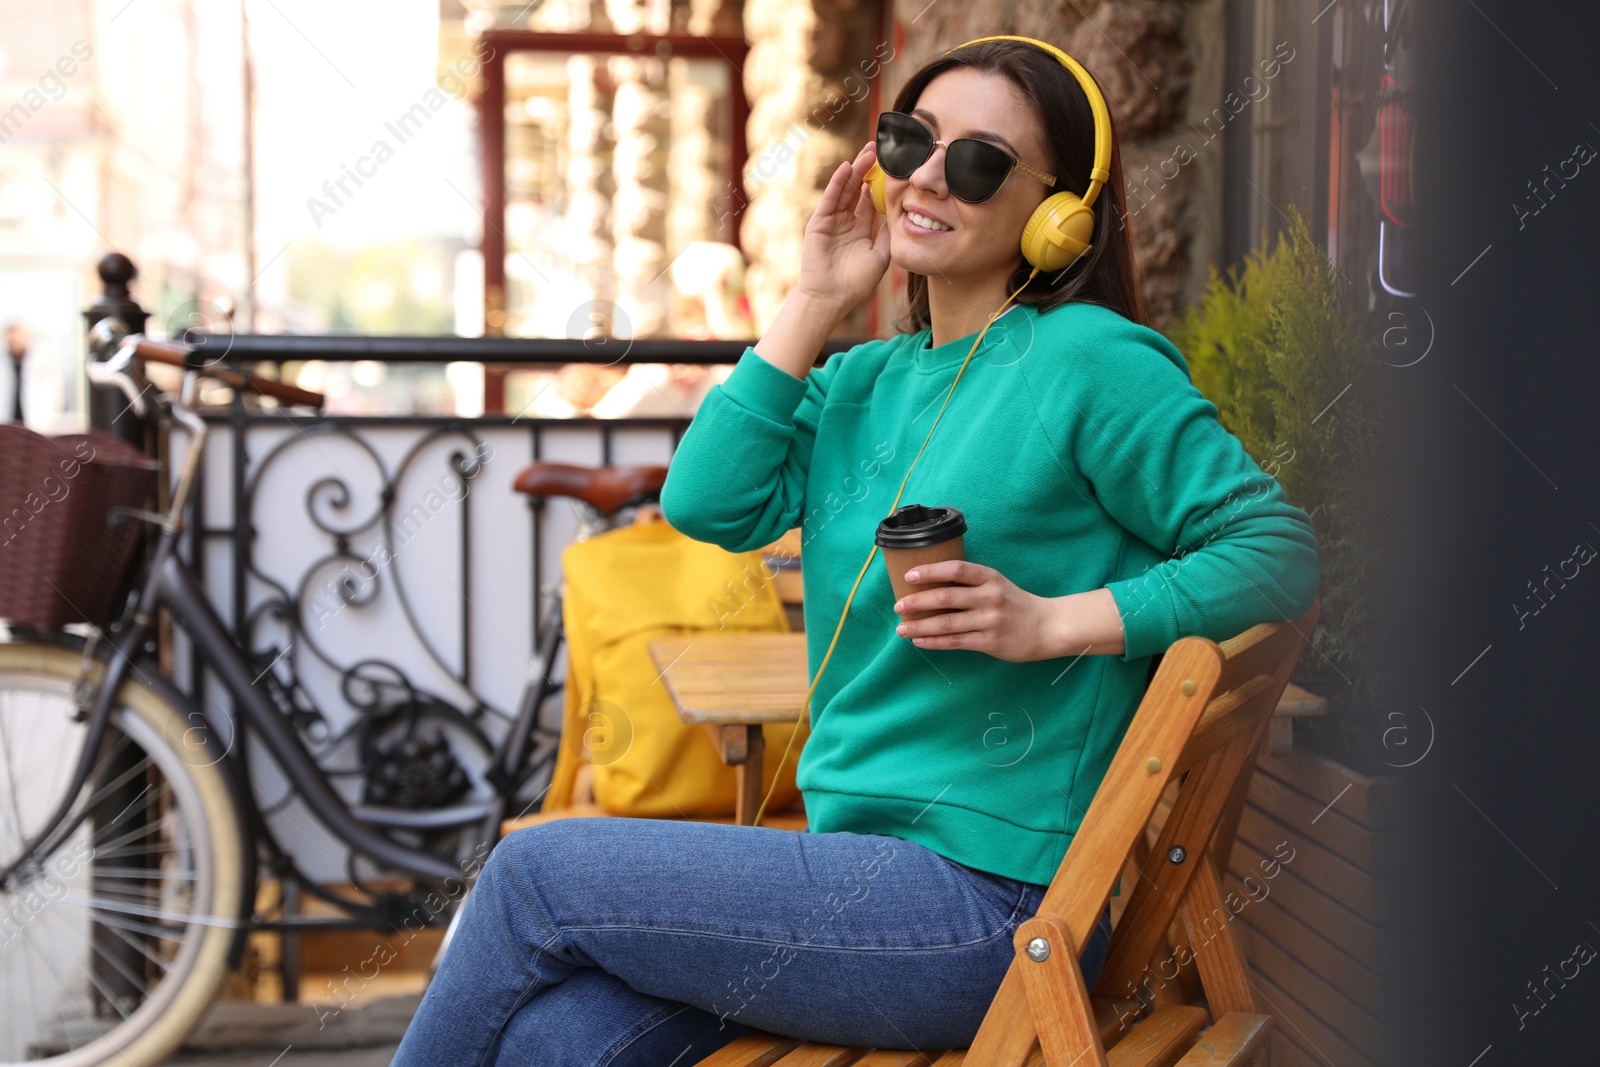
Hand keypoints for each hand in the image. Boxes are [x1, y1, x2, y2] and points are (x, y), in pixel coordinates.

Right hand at [793, 141, 891, 318]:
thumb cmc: (856, 282)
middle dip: (869, 170)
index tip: (892, 166)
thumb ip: (889, 234)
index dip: (881, 183)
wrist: (831, 297)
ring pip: (845, 190)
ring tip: (868, 152)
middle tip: (880, 149)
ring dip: (856, 170)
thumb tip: (900, 212)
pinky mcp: (819, 222)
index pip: (872, 199)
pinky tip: (847, 168)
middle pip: (858, 189)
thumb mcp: (881, 256)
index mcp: (862, 228)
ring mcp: (832, 220)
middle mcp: (847, 221)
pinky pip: (831, 198)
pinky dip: (838, 183)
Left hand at [891, 560, 1061, 661]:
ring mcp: (990, 620)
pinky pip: (955, 642)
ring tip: (902, 628)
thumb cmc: (1014, 603)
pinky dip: (934, 642)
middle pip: (946, 598)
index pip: (956, 569)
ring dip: (920, 626)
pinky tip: (919, 641)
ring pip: (947, 623)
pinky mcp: (990, 642)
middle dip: (918, 602)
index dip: (931, 571)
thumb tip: (929, 586)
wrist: (1046, 627)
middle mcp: (990, 597)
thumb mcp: (996, 584)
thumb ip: (969, 583)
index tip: (909, 575)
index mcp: (989, 577)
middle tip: (899, 606)